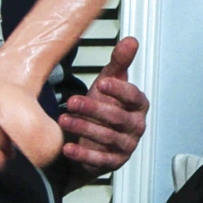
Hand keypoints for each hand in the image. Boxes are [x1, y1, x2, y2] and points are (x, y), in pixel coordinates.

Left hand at [58, 36, 148, 174]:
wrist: (95, 135)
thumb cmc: (105, 105)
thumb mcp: (110, 82)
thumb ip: (120, 62)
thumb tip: (131, 40)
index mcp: (138, 105)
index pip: (133, 97)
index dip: (119, 91)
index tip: (102, 83)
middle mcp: (136, 126)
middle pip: (117, 118)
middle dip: (94, 109)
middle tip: (72, 101)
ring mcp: (126, 146)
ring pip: (107, 138)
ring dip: (84, 129)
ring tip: (63, 120)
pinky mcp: (114, 162)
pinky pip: (99, 159)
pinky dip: (83, 154)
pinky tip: (67, 148)